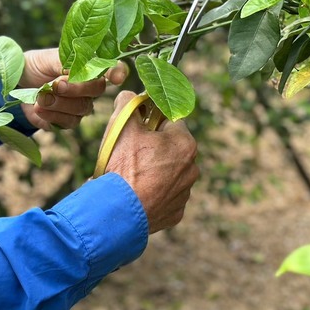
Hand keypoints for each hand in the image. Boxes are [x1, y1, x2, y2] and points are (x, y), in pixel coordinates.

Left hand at [18, 48, 127, 130]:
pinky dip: (51, 115)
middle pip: (97, 90)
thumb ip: (66, 63)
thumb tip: (79, 71)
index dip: (118, 71)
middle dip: (76, 88)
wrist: (18, 84)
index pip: (111, 67)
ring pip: (81, 108)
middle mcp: (90, 87)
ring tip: (40, 97)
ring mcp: (80, 105)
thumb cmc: (37, 65)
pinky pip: (68, 122)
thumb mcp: (49, 58)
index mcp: (89, 66)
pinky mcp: (68, 121)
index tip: (116, 77)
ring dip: (58, 103)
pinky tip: (38, 108)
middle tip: (56, 85)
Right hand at [103, 91, 198, 233]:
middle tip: (130, 149)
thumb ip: (128, 101)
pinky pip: (164, 195)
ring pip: (169, 172)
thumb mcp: (122, 124)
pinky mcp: (176, 213)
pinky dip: (152, 192)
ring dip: (154, 169)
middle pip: (171, 147)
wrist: (117, 210)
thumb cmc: (123, 164)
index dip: (151, 119)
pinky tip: (136, 192)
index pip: (170, 120)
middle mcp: (192, 168)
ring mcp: (184, 193)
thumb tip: (130, 96)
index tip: (137, 125)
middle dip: (153, 145)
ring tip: (130, 174)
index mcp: (185, 143)